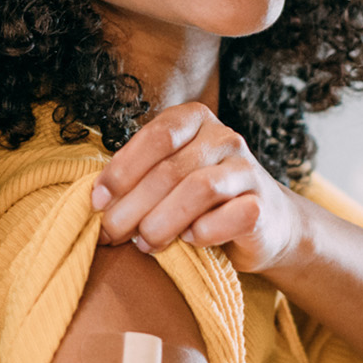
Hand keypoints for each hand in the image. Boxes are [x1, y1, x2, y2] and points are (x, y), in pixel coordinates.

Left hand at [90, 102, 313, 274]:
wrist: (264, 222)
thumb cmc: (199, 199)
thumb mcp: (168, 176)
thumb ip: (138, 177)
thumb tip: (97, 202)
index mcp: (194, 119)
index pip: (156, 136)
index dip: (122, 169)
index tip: (97, 202)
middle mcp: (224, 137)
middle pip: (170, 169)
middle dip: (132, 206)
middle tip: (110, 235)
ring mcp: (247, 169)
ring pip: (198, 190)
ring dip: (162, 222)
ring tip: (144, 243)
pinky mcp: (263, 205)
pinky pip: (230, 217)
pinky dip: (203, 233)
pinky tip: (188, 242)